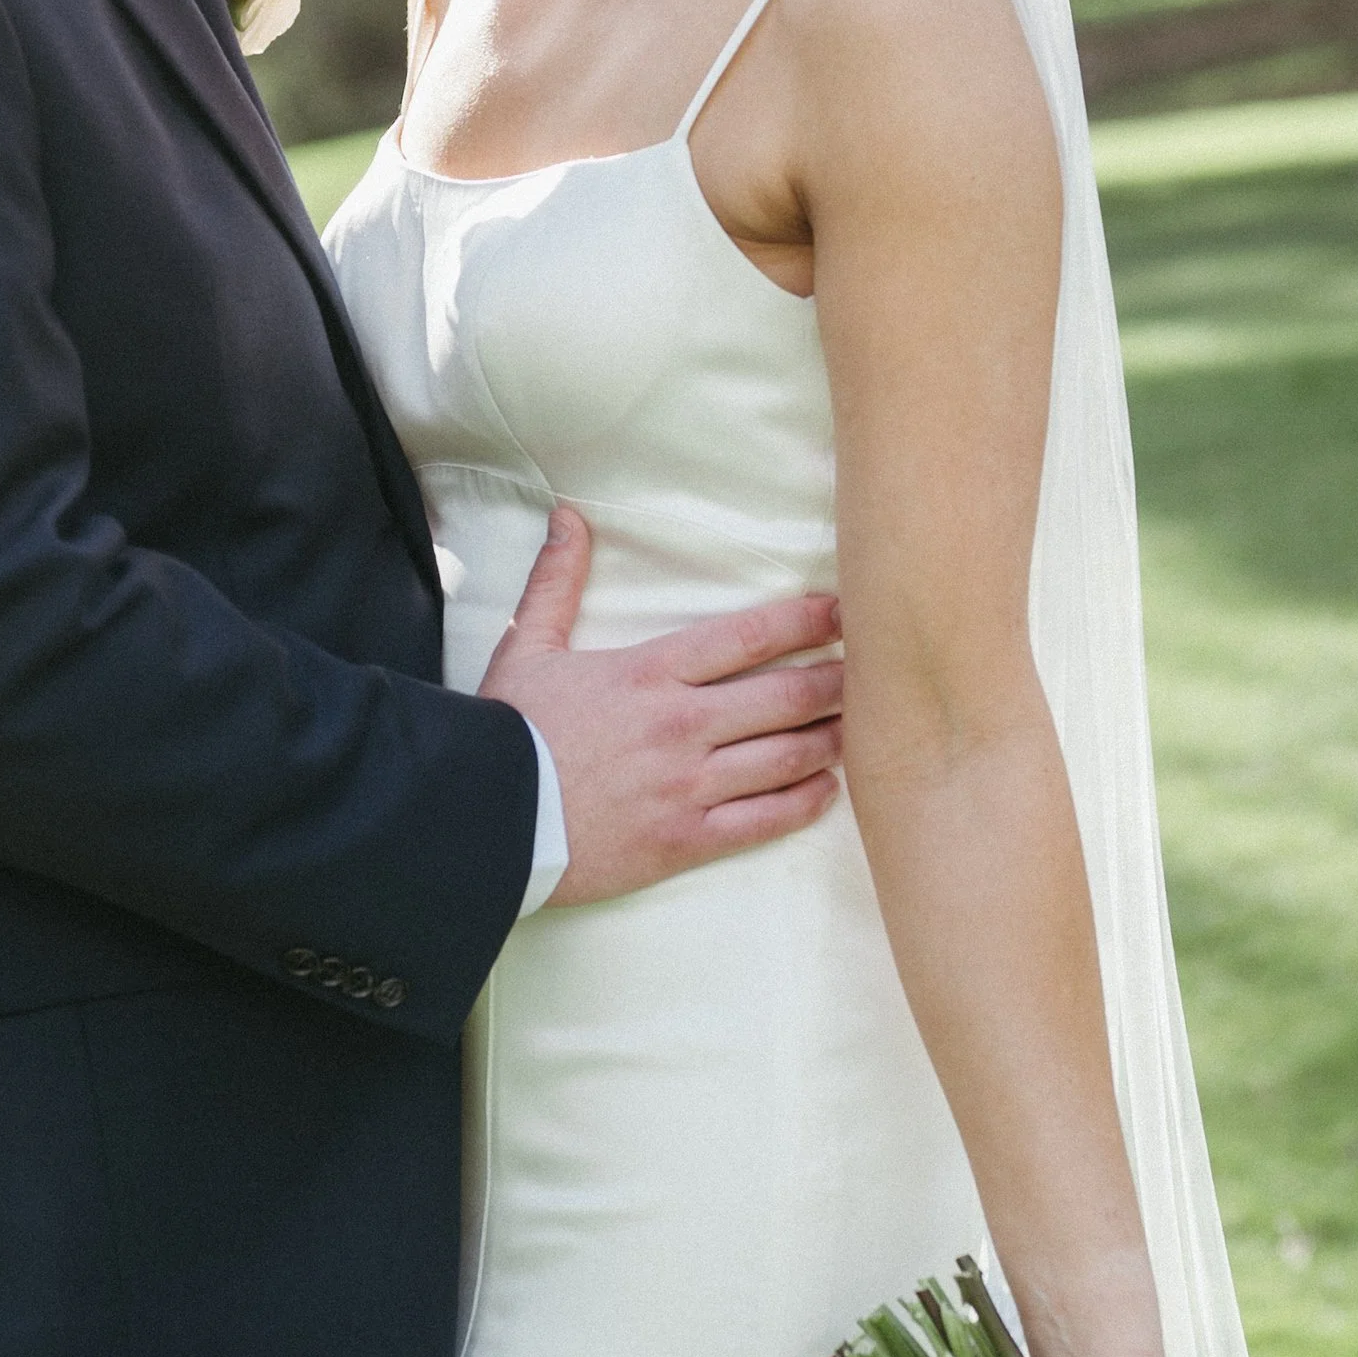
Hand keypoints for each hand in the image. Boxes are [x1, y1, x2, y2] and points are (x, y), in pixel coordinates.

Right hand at [480, 506, 842, 904]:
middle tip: (874, 674)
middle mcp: (681, 725)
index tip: (844, 613)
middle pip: (786, 697)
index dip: (807, 622)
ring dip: (831, 739)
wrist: (483, 820)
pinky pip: (763, 821)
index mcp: (650, 672)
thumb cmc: (507, 733)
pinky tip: (826, 790)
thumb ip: (557, 581)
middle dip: (837, 682)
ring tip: (862, 728)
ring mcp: (688, 786)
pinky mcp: (684, 839)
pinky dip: (804, 804)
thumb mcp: (527, 647)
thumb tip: (568, 517)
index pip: (749, 637)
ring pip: (786, 757)